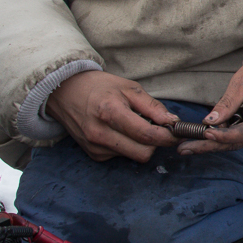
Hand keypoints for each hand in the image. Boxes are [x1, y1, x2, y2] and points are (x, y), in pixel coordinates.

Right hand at [47, 70, 177, 162]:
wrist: (65, 92)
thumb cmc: (100, 87)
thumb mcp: (129, 88)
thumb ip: (152, 107)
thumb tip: (172, 122)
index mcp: (110, 112)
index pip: (146, 135)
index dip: (167, 136)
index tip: (177, 132)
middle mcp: (100, 133)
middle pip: (143, 153)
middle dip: (156, 143)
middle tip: (159, 129)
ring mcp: (95, 146)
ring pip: (133, 156)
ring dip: (142, 145)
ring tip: (135, 125)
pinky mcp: (93, 154)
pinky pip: (121, 156)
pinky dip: (128, 146)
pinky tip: (120, 131)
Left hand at [175, 54, 242, 154]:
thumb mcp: (242, 81)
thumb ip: (227, 103)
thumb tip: (209, 122)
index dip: (225, 135)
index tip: (205, 133)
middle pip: (241, 141)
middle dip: (211, 145)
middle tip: (185, 148)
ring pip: (241, 143)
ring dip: (216, 144)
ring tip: (191, 143)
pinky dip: (227, 139)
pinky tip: (209, 137)